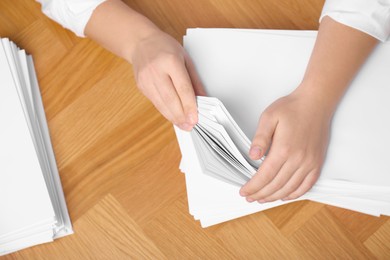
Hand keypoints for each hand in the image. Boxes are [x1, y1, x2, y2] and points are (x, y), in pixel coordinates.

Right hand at [130, 29, 205, 130]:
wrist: (140, 42)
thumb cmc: (164, 47)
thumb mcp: (185, 58)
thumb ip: (194, 79)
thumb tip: (202, 98)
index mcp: (170, 61)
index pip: (182, 88)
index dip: (189, 106)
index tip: (195, 118)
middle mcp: (156, 70)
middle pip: (171, 99)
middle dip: (181, 115)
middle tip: (190, 125)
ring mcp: (146, 79)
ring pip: (161, 104)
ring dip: (173, 117)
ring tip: (183, 125)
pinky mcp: (141, 86)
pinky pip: (155, 102)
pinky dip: (165, 111)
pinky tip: (173, 117)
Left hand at [239, 87, 331, 201]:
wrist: (316, 103)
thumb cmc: (292, 108)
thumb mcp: (269, 117)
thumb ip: (260, 138)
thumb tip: (253, 156)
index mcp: (283, 149)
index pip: (264, 176)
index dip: (252, 187)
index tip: (244, 191)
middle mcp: (298, 159)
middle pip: (275, 185)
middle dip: (260, 194)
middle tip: (250, 197)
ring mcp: (310, 163)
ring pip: (290, 189)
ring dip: (274, 197)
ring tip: (263, 198)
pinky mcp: (317, 163)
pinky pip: (306, 186)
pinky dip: (294, 194)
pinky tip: (284, 196)